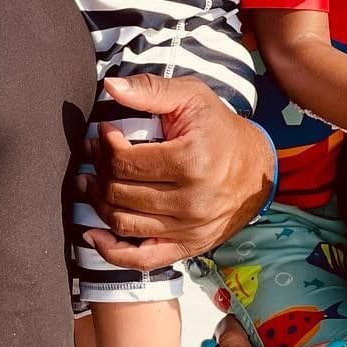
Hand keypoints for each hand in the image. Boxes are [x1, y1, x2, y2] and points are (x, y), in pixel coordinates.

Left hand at [81, 74, 272, 269]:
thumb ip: (150, 89)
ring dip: (97, 203)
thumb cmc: (219, 128)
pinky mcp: (188, 247)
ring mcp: (189, 229)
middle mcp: (191, 201)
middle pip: (119, 193)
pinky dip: (111, 251)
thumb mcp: (191, 97)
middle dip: (97, 171)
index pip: (125, 162)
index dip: (105, 145)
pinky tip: (93, 233)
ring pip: (123, 223)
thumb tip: (110, 86)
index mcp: (191, 161)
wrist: (255, 168)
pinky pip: (141, 259)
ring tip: (90, 182)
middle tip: (93, 154)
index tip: (104, 132)